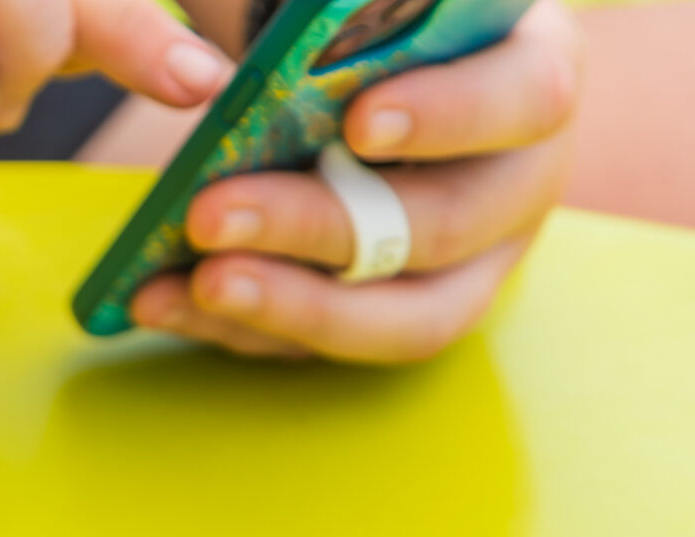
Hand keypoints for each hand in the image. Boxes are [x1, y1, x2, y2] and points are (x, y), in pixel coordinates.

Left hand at [132, 0, 579, 360]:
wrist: (353, 75)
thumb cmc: (368, 21)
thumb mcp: (358, 4)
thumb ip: (348, 5)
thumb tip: (300, 21)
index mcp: (533, 73)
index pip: (526, 95)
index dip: (448, 114)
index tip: (358, 120)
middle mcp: (518, 180)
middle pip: (441, 225)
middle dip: (318, 224)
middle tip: (209, 214)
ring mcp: (470, 265)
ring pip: (400, 317)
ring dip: (286, 305)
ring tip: (194, 282)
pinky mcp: (399, 316)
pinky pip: (328, 344)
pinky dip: (240, 327)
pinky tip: (161, 300)